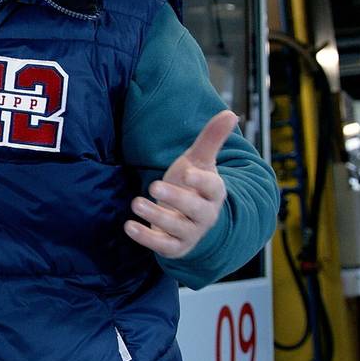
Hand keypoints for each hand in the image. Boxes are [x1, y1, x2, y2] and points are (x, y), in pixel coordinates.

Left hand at [124, 110, 236, 259]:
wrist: (189, 220)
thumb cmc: (192, 186)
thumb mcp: (200, 161)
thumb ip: (212, 138)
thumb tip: (230, 113)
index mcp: (213, 193)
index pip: (213, 188)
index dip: (201, 181)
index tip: (187, 172)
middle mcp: (205, 215)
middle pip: (195, 209)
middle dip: (176, 198)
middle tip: (153, 185)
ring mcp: (190, 233)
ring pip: (177, 228)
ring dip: (156, 216)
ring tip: (136, 202)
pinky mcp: (175, 247)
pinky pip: (162, 246)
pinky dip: (146, 238)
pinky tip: (129, 226)